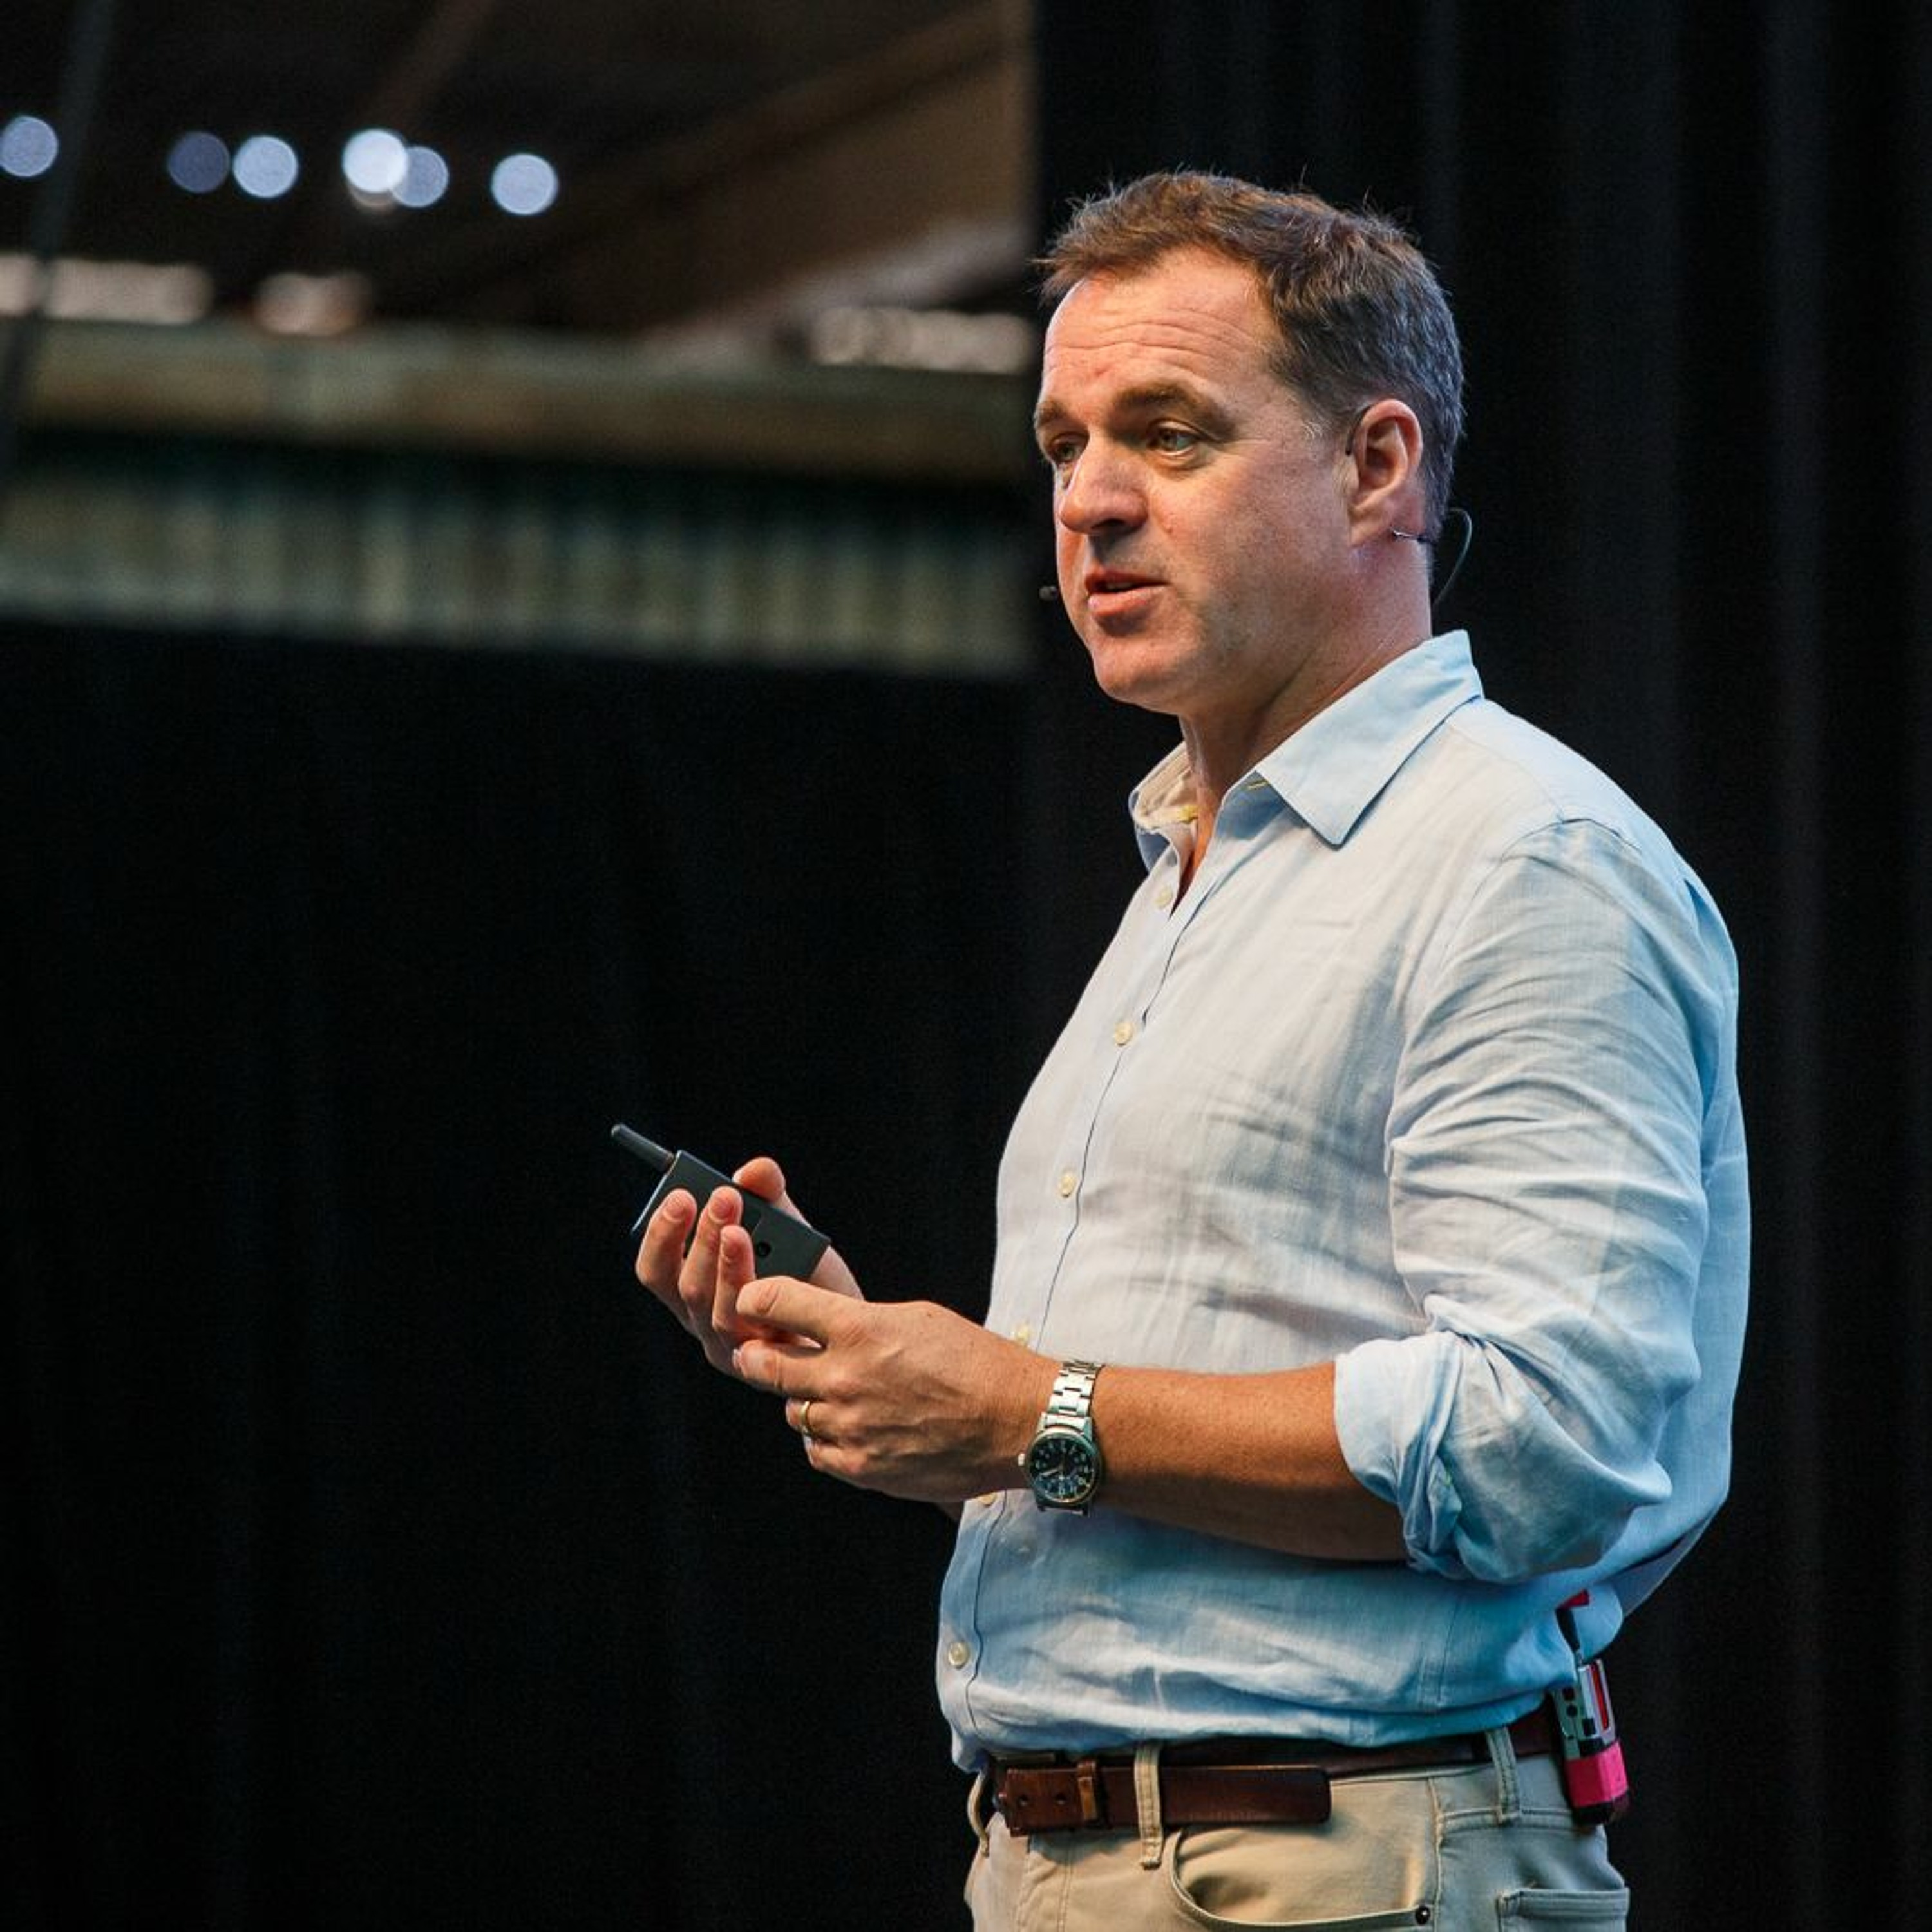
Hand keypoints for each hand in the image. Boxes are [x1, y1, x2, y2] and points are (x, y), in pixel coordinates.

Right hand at [633, 1155, 860, 1373]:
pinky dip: (755, 1298)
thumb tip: (753, 1171)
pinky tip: (770, 1274)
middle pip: (681, 1285)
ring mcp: (729, 1344)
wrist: (849, 1326)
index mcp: (692, 1284)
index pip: (656, 1267)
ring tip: (739, 1230)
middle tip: (722, 1198)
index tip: (680, 1194)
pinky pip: (750, 1331)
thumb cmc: (808, 1276)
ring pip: (712, 1308)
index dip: (661, 1232)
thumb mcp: (789, 1227)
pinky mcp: (759, 1365)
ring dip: (723, 1265)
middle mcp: (701, 1317)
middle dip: (700, 1238)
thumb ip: (770, 1197)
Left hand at [731, 1278, 1054, 1504]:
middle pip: (762, 1365)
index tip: (754, 1301)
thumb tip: (822, 1329)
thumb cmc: (976, 1362)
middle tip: (760, 1353)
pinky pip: (816, 1451)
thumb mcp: (917, 1318)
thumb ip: (861, 1323)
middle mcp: (846, 1378)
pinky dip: (825, 1438)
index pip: (777, 1303)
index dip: (756, 1299)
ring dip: (805, 1400)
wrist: (1017, 1420)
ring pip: (793, 1411)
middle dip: (756, 1356)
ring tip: (838, 1393)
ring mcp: (850, 1428)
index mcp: (861, 1329)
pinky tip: (853, 1426)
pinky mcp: (861, 1468)